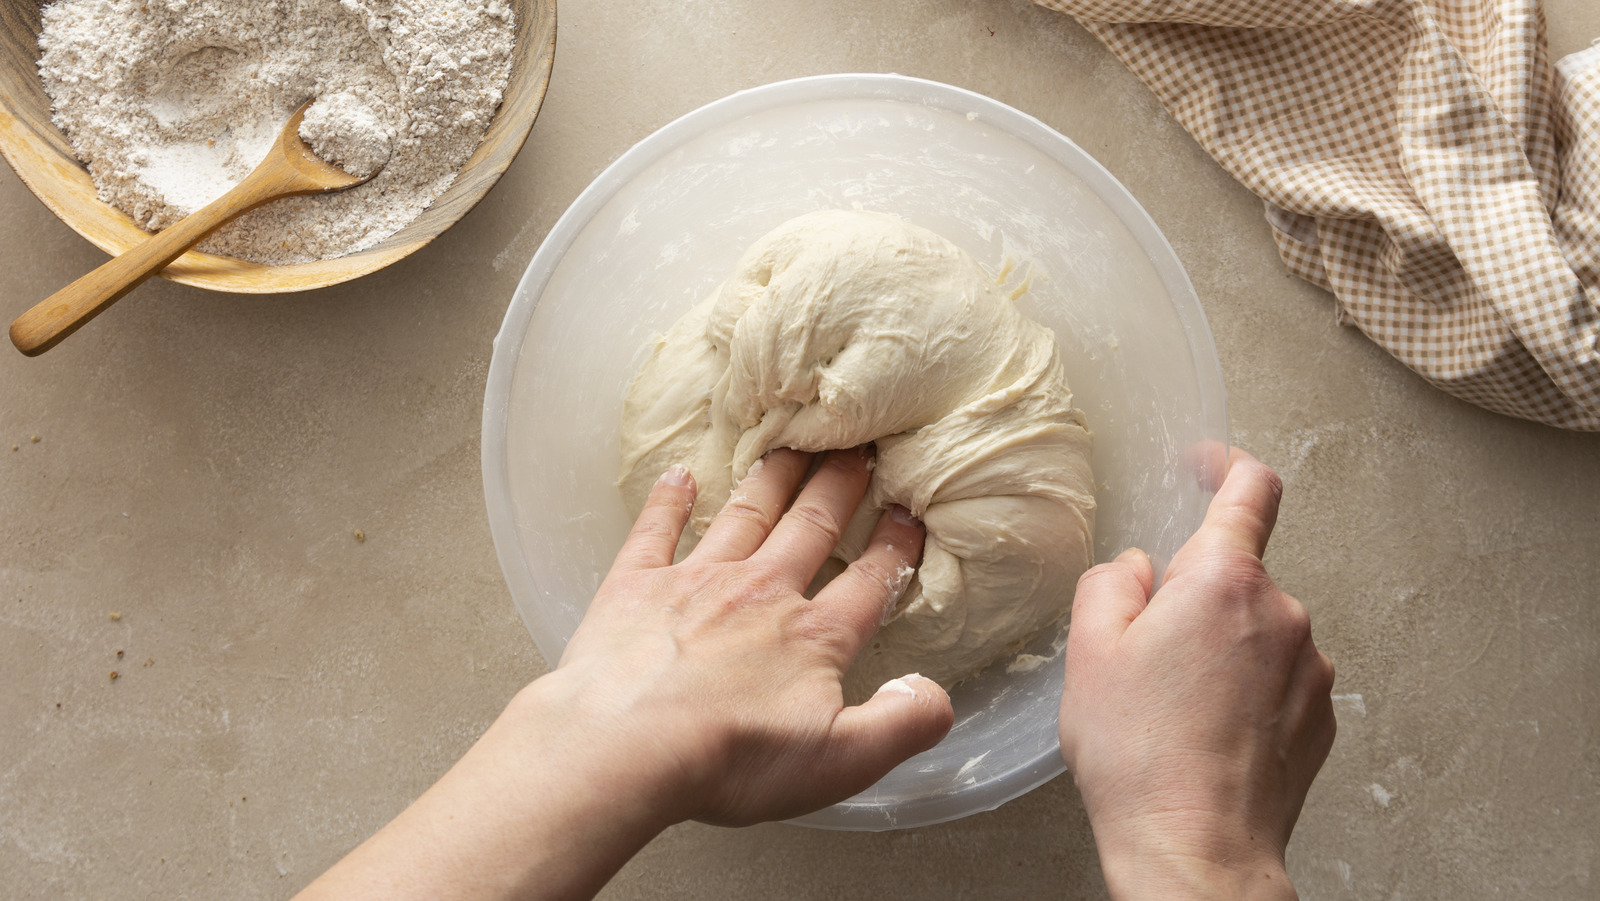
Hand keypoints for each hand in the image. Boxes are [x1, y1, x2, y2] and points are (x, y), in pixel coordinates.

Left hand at [546, 445, 953, 825]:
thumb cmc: (731, 757)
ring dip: (772, 478)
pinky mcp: (635, 586)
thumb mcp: (839, 760)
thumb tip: (936, 694)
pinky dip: (669, 500)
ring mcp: (696, 582)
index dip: (896, 547)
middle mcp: (761, 592)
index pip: (870, 581)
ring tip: (790, 445)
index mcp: (813, 635)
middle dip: (839, 485)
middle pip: (811, 526)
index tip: (911, 512)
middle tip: (858, 446)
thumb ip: (900, 724)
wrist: (624, 745)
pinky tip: (679, 475)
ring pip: (745, 514)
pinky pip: (656, 530)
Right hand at [1060, 448, 1335, 900]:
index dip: (1224, 464)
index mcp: (1223, 580)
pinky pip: (1277, 677)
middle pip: (1236, 574)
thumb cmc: (1140, 756)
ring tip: (1173, 709)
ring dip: (1219, 647)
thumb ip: (1112, 583)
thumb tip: (1140, 571)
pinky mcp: (1321, 715)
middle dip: (1192, 596)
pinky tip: (1206, 734)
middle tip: (1144, 655)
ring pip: (1255, 629)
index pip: (1249, 489)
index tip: (1204, 464)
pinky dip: (1244, 690)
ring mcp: (1311, 667)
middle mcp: (1283, 612)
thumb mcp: (1090, 651)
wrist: (1196, 849)